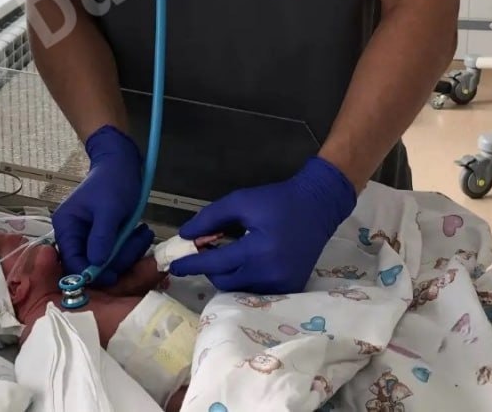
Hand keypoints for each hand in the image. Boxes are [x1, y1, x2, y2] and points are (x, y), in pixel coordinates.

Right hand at [52, 125, 153, 286]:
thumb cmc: (113, 180)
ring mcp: (90, 236)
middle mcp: (74, 234)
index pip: (72, 262)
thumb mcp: (109, 209)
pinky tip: (142, 232)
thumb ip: (101, 237)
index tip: (114, 275)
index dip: (91, 273)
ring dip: (129, 251)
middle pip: (91, 263)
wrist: (123, 162)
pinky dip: (130, 245)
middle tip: (139, 240)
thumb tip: (95, 265)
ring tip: (145, 232)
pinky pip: (116, 251)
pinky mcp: (105, 236)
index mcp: (67, 226)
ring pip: (107, 260)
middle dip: (118, 258)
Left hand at [168, 156, 357, 293]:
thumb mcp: (241, 201)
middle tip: (205, 252)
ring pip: (240, 289)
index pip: (216, 264)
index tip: (174, 265)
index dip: (192, 264)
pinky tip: (245, 263)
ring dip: (227, 275)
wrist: (318, 206)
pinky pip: (257, 290)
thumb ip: (210, 218)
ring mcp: (282, 285)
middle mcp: (270, 274)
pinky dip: (245, 279)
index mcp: (258, 251)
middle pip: (225, 281)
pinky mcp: (290, 288)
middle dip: (210, 269)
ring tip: (226, 255)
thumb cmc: (277, 201)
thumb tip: (185, 235)